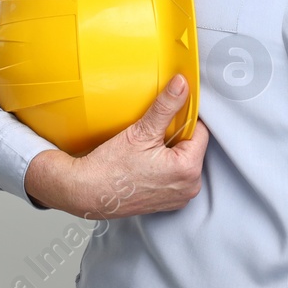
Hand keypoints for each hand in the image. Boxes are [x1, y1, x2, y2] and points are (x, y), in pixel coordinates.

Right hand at [27, 74, 207, 217]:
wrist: (87, 192)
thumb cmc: (110, 169)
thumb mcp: (141, 131)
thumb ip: (166, 106)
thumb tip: (181, 85)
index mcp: (188, 170)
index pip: (200, 131)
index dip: (184, 119)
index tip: (168, 116)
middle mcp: (188, 187)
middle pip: (192, 147)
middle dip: (176, 136)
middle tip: (152, 135)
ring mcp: (178, 197)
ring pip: (182, 161)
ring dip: (169, 151)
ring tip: (146, 149)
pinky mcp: (167, 202)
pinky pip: (173, 175)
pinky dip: (163, 166)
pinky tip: (144, 162)